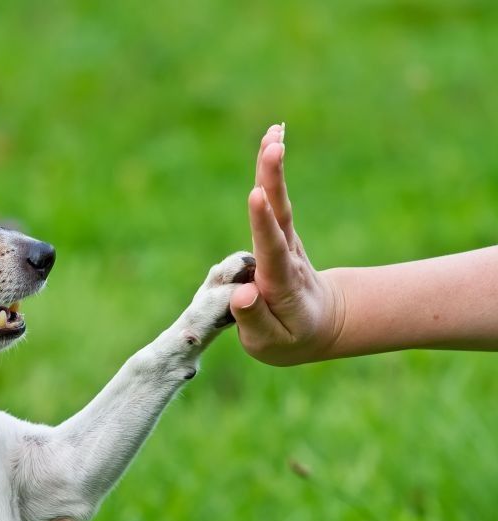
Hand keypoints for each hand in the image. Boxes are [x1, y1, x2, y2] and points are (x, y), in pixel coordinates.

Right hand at [230, 124, 344, 365]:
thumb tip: (243, 293)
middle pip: (280, 216)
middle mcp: (287, 257)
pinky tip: (272, 139)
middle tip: (273, 147)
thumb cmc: (290, 338)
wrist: (321, 324)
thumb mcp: (271, 344)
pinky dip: (272, 171)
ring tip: (273, 133)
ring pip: (279, 203)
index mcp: (281, 285)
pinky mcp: (281, 233)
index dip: (263, 224)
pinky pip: (275, 200)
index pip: (271, 251)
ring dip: (273, 168)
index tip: (257, 196)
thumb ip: (255, 320)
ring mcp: (286, 242)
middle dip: (274, 181)